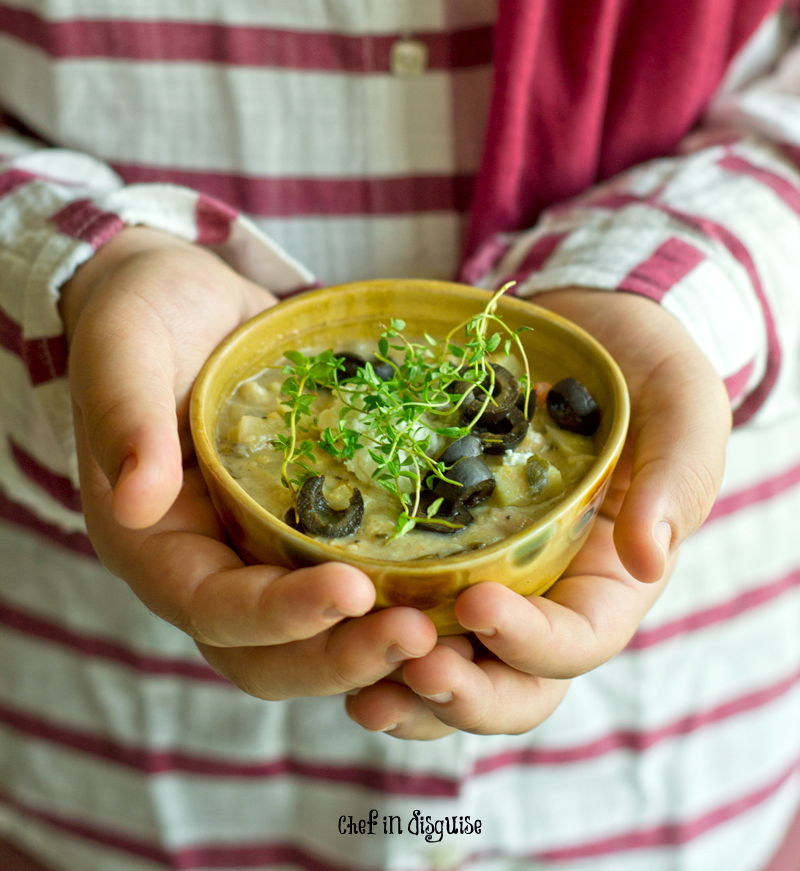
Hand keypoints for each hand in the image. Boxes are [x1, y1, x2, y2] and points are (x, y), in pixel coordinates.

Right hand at [63, 228, 436, 698]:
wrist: (182, 295)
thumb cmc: (142, 313)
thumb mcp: (126, 348)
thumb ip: (127, 418)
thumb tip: (135, 503)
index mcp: (150, 541)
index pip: (211, 607)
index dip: (280, 614)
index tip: (354, 591)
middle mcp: (204, 562)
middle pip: (266, 652)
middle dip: (339, 655)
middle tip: (420, 636)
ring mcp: (256, 548)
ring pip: (310, 637)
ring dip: (370, 644)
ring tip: (442, 626)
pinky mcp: (301, 525)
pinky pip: (344, 579)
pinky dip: (389, 598)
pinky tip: (450, 582)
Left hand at [346, 289, 731, 738]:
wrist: (586, 328)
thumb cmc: (646, 370)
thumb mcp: (682, 410)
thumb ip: (675, 480)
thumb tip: (650, 559)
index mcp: (608, 580)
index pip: (578, 641)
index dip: (531, 641)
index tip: (480, 603)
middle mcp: (544, 595)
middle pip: (511, 684)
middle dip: (463, 691)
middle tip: (413, 668)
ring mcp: (486, 573)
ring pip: (451, 665)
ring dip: (407, 689)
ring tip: (361, 687)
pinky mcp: (433, 544)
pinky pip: (403, 605)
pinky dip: (369, 632)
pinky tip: (327, 626)